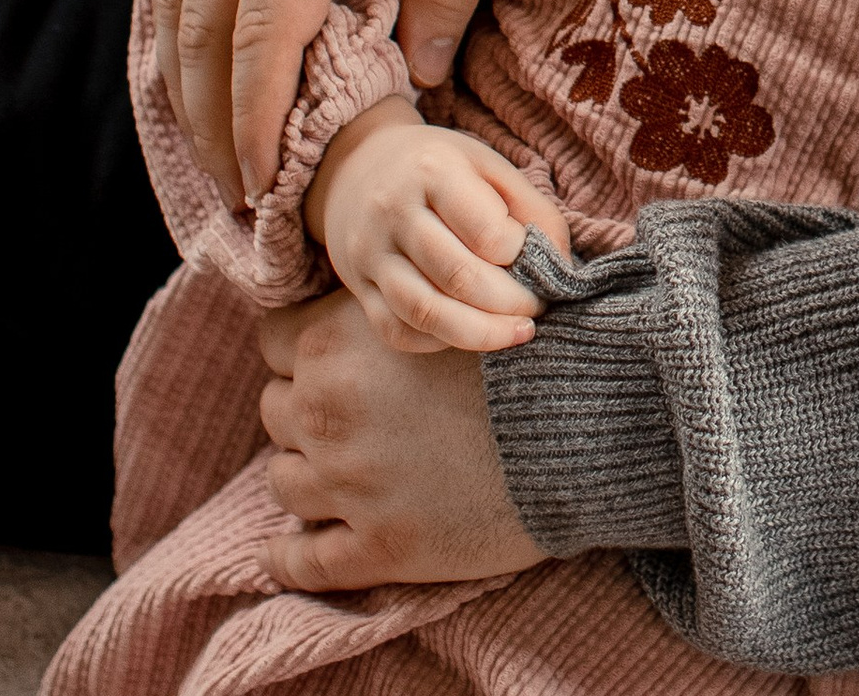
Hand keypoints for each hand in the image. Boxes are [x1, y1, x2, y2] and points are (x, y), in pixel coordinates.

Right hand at [151, 0, 510, 206]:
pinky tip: (183, 83)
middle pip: (201, 30)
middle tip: (240, 194)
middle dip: (212, 122)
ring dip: (181, 88)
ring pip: (169, 6)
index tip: (266, 179)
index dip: (259, 112)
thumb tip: (419, 74)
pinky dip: (165, 33)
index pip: (266, 27)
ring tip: (212, 159)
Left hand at [255, 287, 543, 591]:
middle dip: (305, 407)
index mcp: (339, 342)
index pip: (274, 340)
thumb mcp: (456, 300)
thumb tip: (392, 296)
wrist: (584, 417)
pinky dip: (288, 555)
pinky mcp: (372, 547)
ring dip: (305, 472)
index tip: (331, 353)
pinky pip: (300, 561)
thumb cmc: (531, 348)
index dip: (303, 345)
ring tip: (338, 472)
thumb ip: (404, 301)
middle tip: (350, 410)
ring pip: (283, 480)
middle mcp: (327, 411)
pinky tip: (290, 549)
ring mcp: (345, 485)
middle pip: (275, 408)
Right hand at [305, 97, 571, 353]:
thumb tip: (562, 261)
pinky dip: (439, 342)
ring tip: (518, 333)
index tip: (538, 257)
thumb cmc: (439, 167)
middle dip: (510, 303)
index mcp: (433, 171)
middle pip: (458, 277)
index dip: (522, 254)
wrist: (359, 168)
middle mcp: (394, 213)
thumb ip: (530, 207)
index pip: (487, 232)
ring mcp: (370, 255)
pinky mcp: (358, 288)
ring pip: (424, 313)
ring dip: (480, 335)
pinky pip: (397, 331)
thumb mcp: (487, 165)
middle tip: (538, 307)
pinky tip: (470, 335)